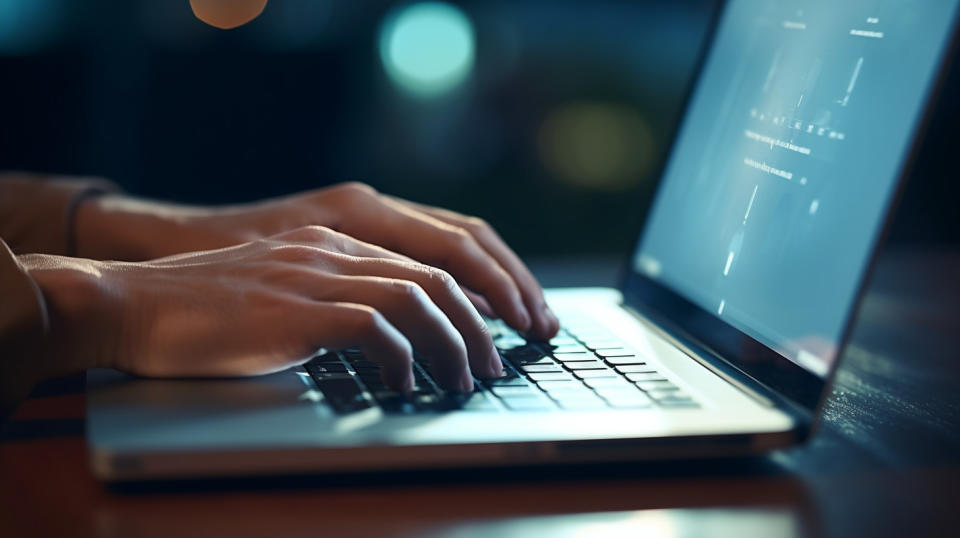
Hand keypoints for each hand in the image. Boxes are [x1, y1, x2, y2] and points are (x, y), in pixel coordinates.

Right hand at [22, 226, 506, 391]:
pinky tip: (405, 383)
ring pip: (419, 296)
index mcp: (339, 235)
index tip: (511, 320)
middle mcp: (335, 244)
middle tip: (502, 359)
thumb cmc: (207, 308)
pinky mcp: (295, 308)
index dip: (485, 282)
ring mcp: (315, 271)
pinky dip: (402, 357)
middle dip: (488, 316)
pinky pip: (374, 328)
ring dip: (455, 342)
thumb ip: (341, 293)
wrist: (133, 302)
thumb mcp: (288, 287)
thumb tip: (400, 330)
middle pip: (442, 269)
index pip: (436, 247)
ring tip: (467, 380)